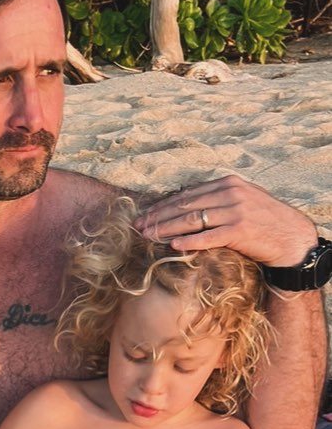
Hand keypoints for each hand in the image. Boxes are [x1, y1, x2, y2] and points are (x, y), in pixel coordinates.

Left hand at [134, 175, 317, 266]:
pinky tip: (172, 245)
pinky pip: (208, 237)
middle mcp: (230, 193)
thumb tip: (183, 204)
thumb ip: (215, 199)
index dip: (161, 206)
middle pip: (184, 206)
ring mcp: (235, 211)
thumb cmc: (262, 220)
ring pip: (191, 221)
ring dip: (165, 229)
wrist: (291, 236)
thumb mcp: (240, 200)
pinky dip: (189, 241)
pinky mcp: (239, 230)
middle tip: (137, 228)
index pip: (185, 195)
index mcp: (226, 183)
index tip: (143, 216)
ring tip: (147, 237)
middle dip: (157, 217)